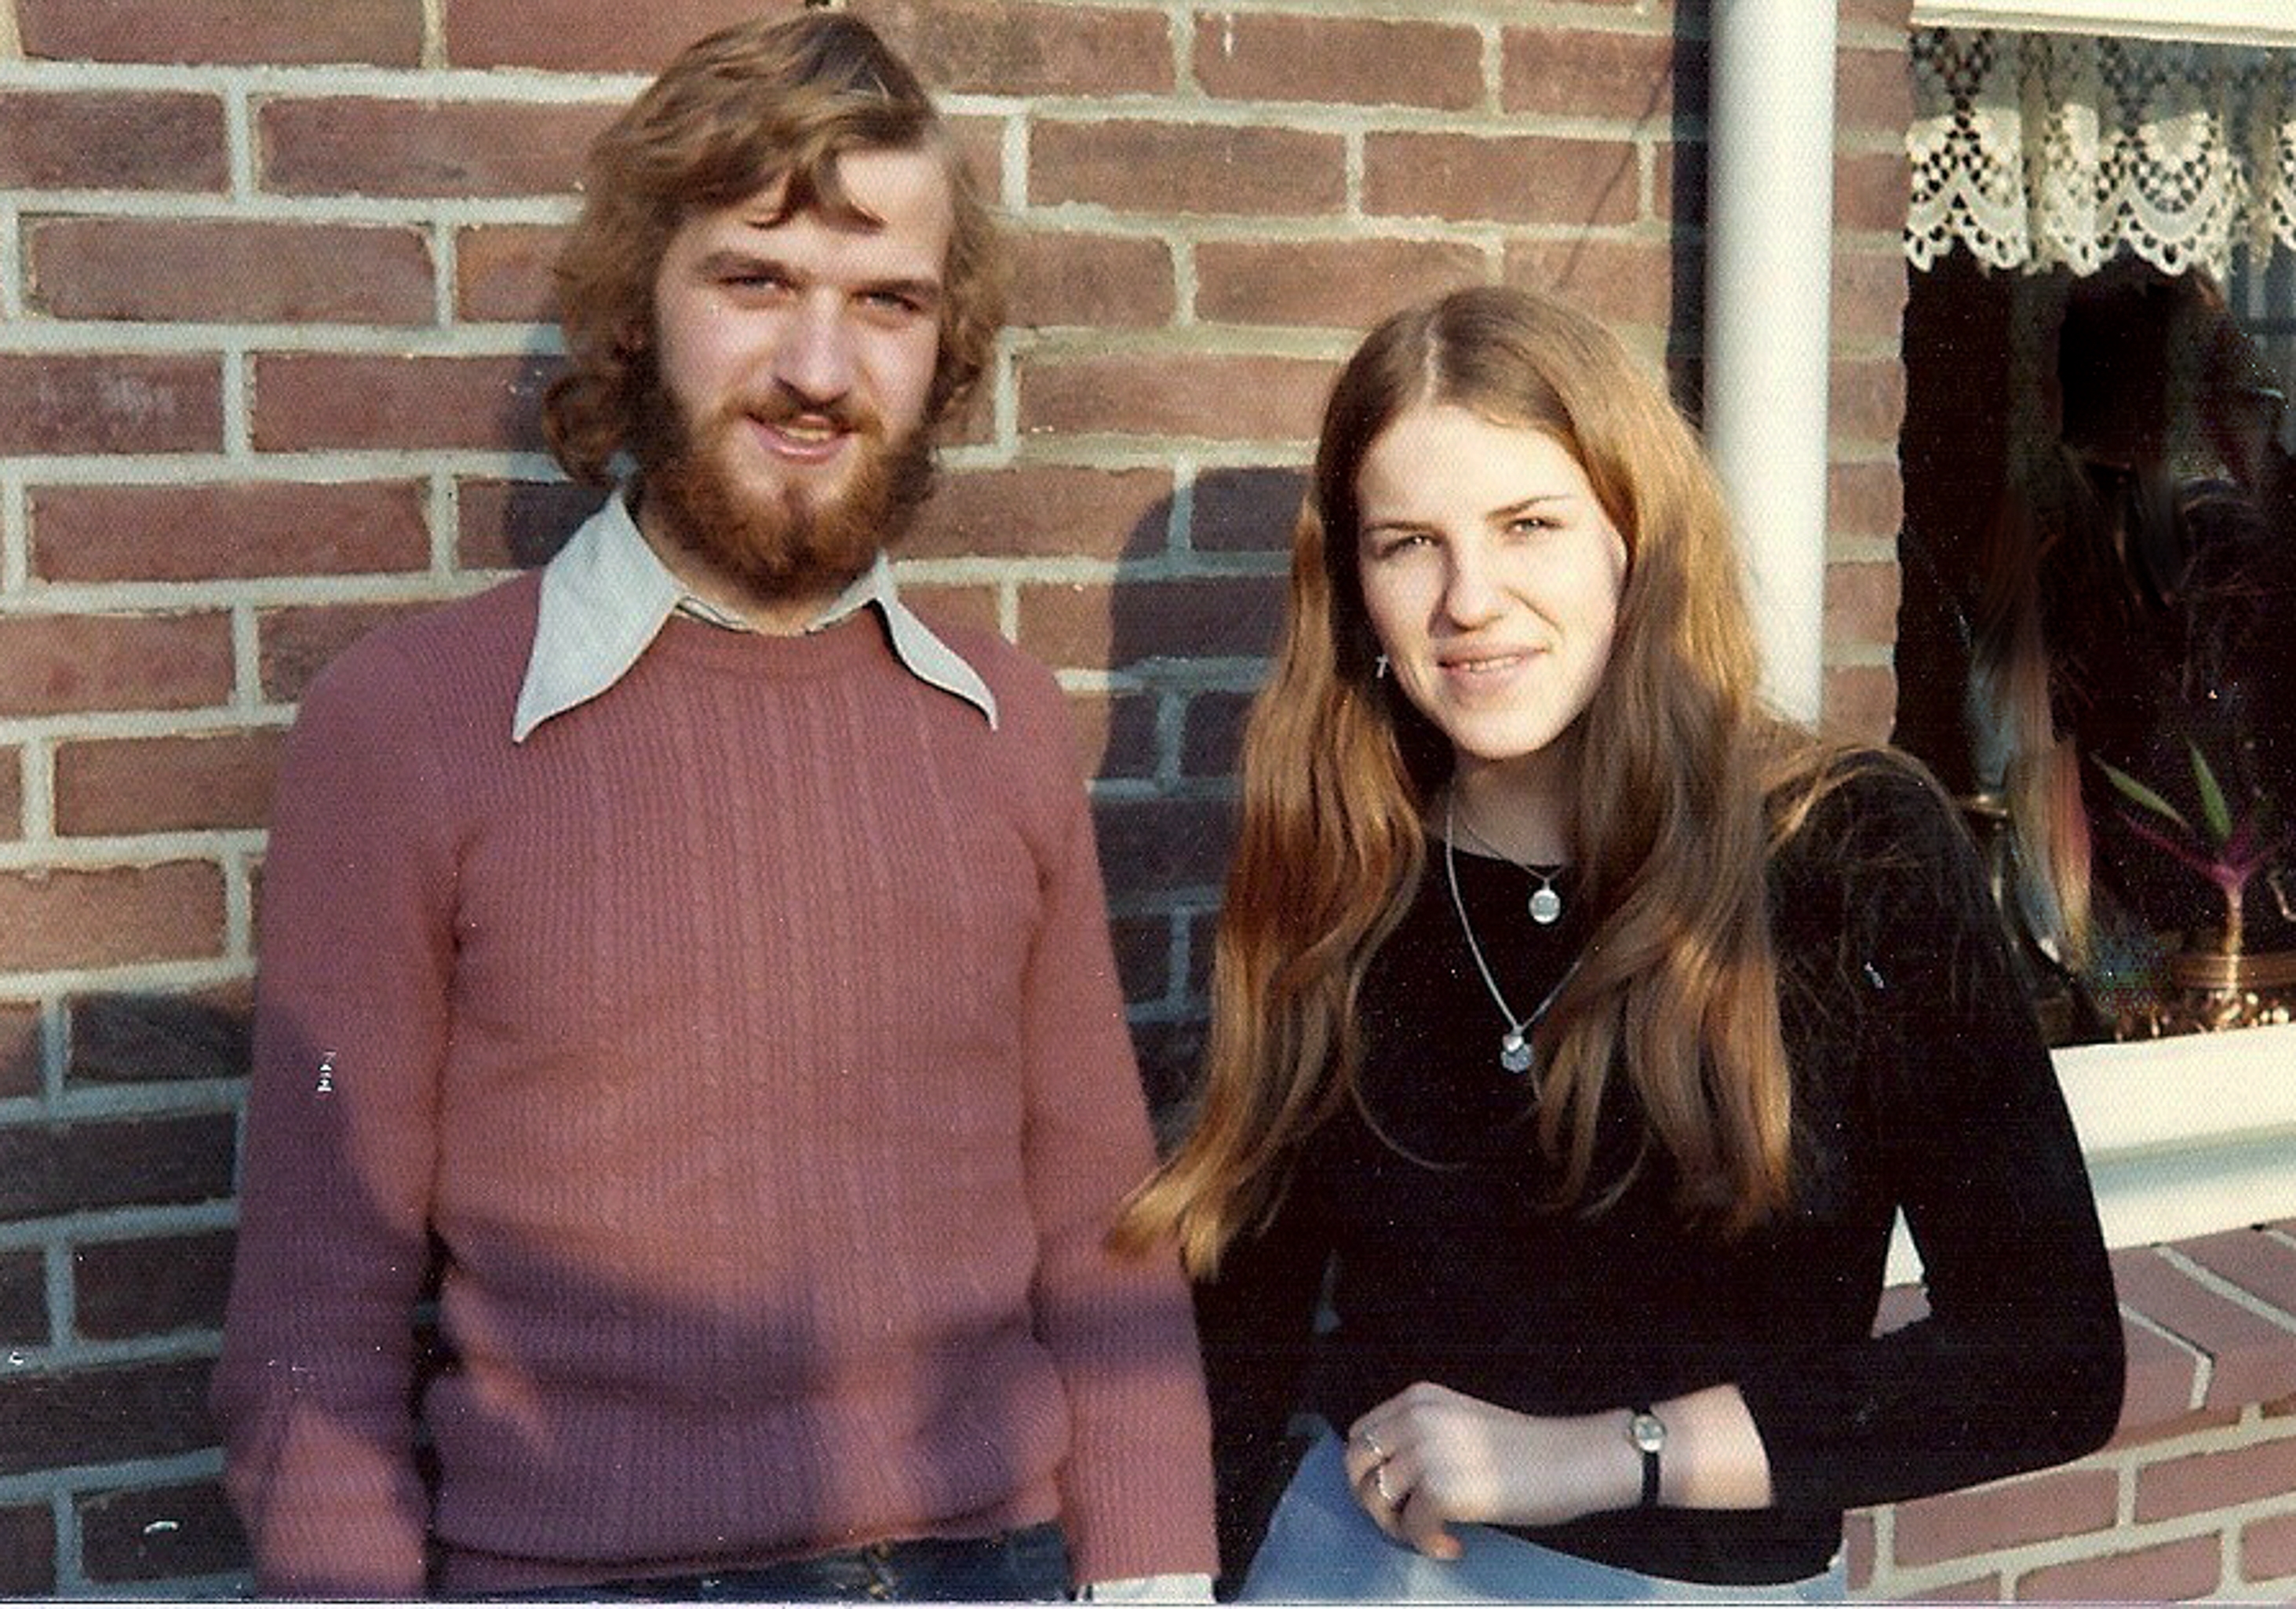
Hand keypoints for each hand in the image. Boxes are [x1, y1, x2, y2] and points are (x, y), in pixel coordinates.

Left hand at [1343, 1382, 1634, 1559]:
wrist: (1573, 1460)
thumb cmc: (1529, 1451)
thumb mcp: (1462, 1424)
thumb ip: (1423, 1438)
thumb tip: (1387, 1480)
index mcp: (1419, 1398)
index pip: (1361, 1433)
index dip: (1368, 1470)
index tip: (1394, 1495)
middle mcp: (1415, 1418)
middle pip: (1354, 1464)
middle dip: (1370, 1499)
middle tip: (1404, 1521)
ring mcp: (1424, 1452)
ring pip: (1374, 1498)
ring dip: (1398, 1526)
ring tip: (1434, 1534)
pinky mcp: (1439, 1489)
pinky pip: (1410, 1529)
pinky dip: (1428, 1546)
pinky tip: (1455, 1546)